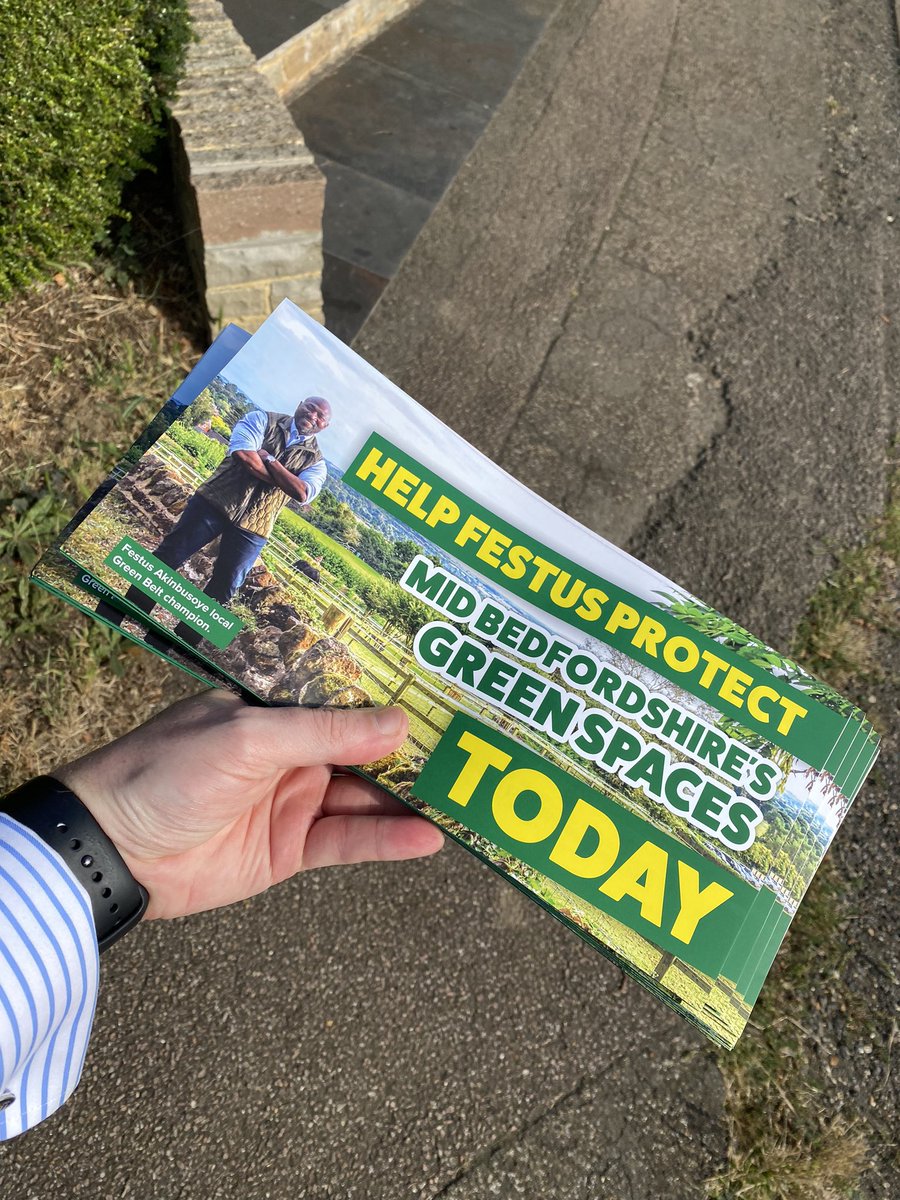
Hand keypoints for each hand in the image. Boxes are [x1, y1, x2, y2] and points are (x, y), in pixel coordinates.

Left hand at [54, 691, 442, 919]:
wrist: (111, 850)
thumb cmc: (166, 772)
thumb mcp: (249, 739)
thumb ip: (325, 732)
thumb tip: (398, 722)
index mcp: (274, 708)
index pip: (345, 697)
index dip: (392, 697)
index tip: (446, 695)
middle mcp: (289, 751)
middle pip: (364, 749)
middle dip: (413, 750)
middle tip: (471, 750)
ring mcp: (292, 800)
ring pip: (364, 796)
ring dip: (408, 798)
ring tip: (464, 796)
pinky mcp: (289, 849)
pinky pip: (347, 841)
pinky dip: (386, 840)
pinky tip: (427, 838)